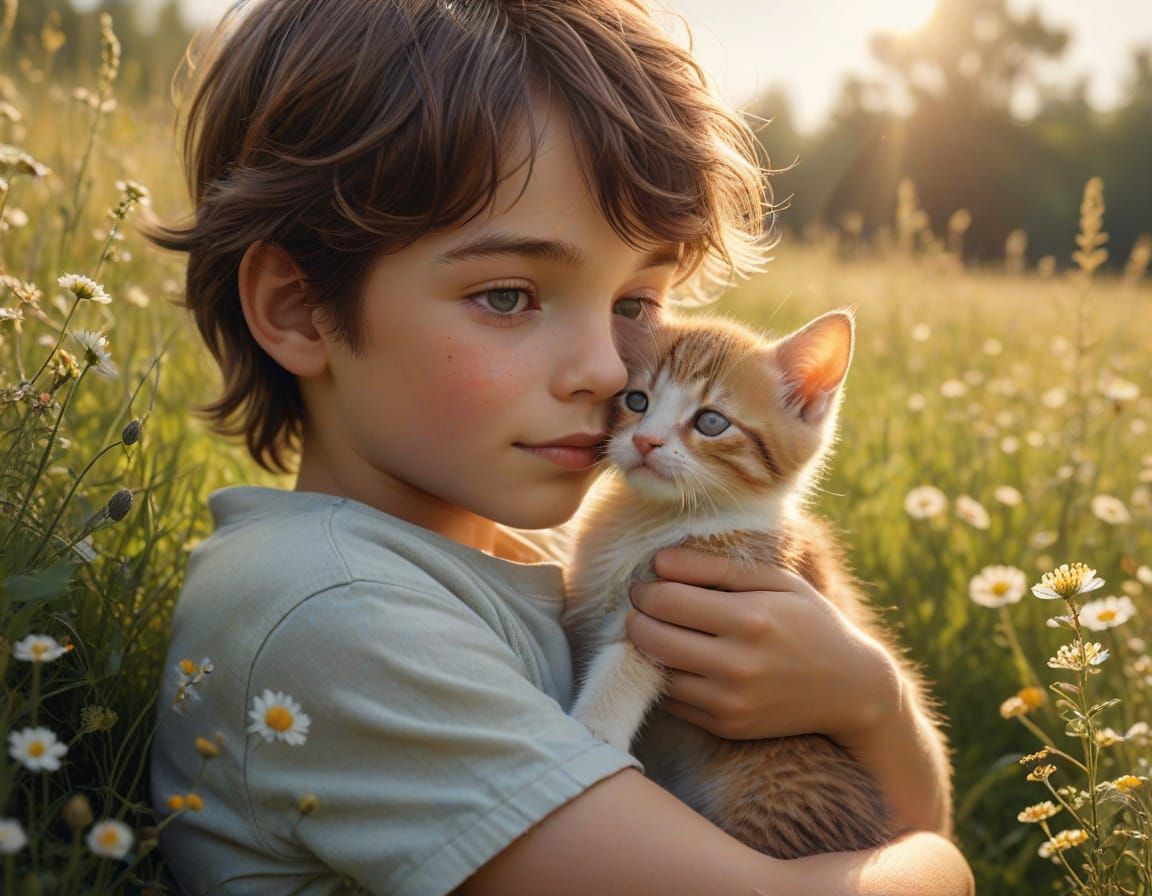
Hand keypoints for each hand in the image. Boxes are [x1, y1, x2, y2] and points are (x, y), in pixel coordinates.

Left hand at [625, 547, 901, 742]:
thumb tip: (658, 562)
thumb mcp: (774, 581)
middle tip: (644, 607)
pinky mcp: (726, 726)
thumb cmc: (809, 622)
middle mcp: (737, 664)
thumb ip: (713, 567)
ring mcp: (730, 701)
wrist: (851, 689)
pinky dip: (666, 679)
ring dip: (648, 650)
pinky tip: (681, 660)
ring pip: (657, 671)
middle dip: (637, 617)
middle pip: (651, 638)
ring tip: (661, 631)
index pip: (665, 601)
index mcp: (750, 619)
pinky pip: (672, 701)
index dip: (645, 590)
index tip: (646, 584)